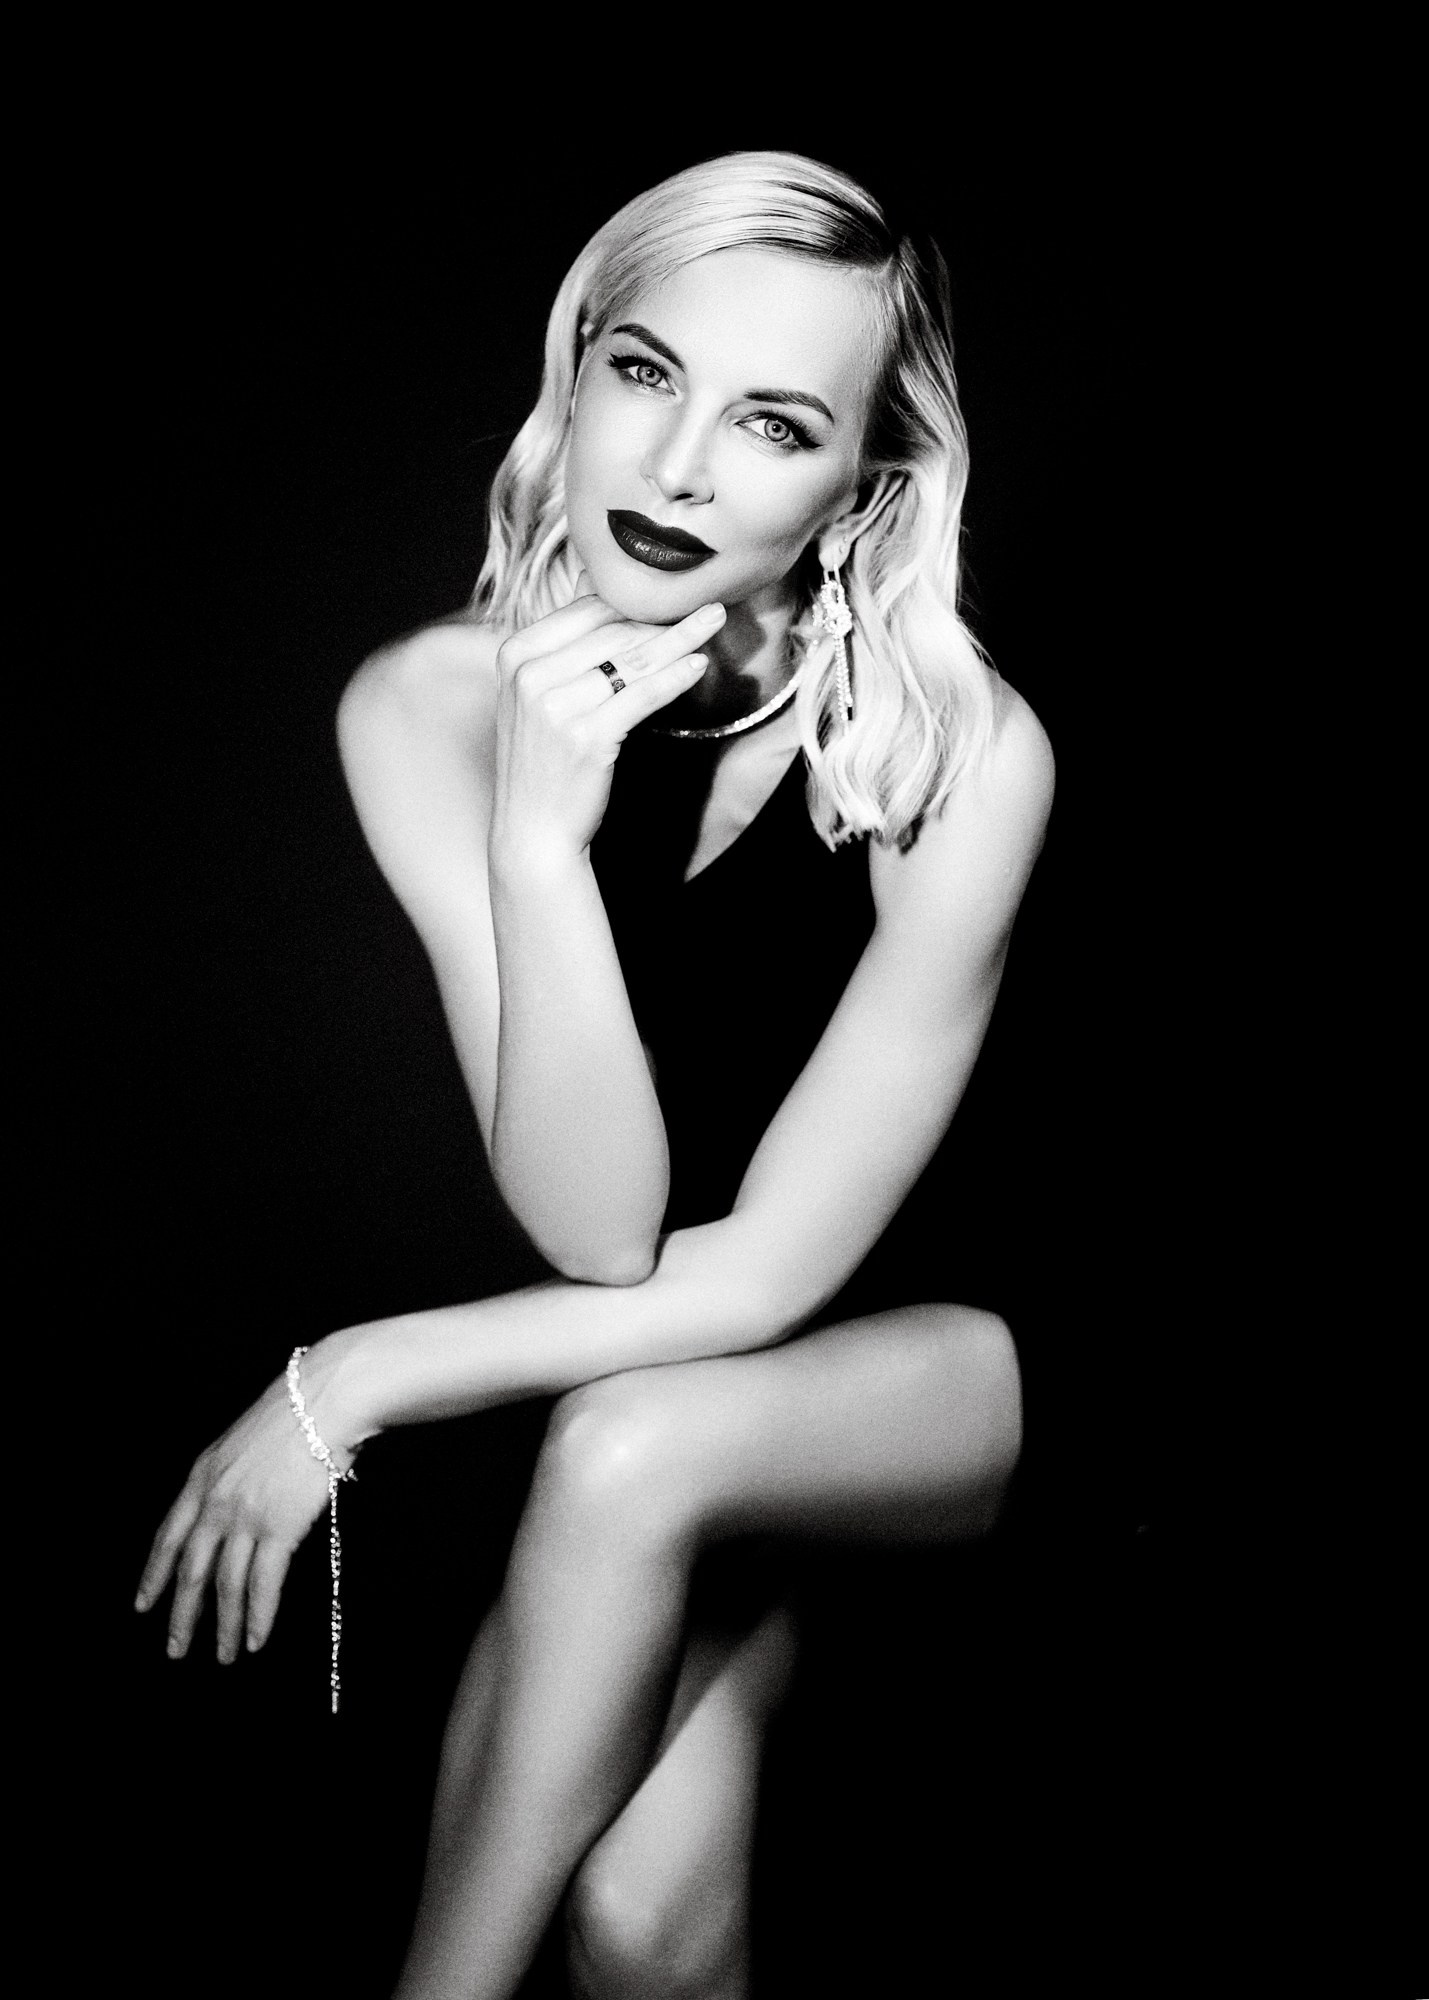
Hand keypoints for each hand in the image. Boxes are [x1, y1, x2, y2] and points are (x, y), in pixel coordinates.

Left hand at [134, 1370, 350, 1663]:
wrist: (324, 1400)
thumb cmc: (294, 1413)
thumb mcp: (242, 1441)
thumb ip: (229, 1477)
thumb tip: (233, 1508)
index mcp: (201, 1477)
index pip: (168, 1537)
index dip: (154, 1575)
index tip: (143, 1605)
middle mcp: (215, 1501)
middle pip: (191, 1571)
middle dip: (182, 1615)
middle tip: (175, 1650)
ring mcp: (244, 1517)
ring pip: (224, 1585)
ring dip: (222, 1626)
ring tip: (223, 1656)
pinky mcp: (278, 1528)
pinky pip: (261, 1584)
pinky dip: (257, 1616)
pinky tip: (255, 1640)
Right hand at [490, 578, 725, 859]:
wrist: (533, 831)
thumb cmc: (544, 761)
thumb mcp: (537, 695)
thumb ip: (566, 648)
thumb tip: (602, 590)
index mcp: (515, 655)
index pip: (584, 612)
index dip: (633, 602)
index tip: (671, 595)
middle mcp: (530, 675)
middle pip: (611, 632)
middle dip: (664, 617)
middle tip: (707, 604)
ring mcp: (555, 706)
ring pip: (632, 660)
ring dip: (681, 638)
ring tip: (715, 621)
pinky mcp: (586, 737)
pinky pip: (641, 696)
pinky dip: (674, 678)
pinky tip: (698, 665)